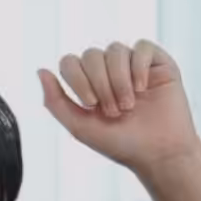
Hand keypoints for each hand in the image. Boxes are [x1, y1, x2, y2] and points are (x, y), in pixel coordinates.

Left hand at [39, 40, 200, 173]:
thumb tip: (40, 70)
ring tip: (129, 105)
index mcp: (89, 84)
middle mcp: (110, 71)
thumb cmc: (121, 144)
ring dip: (119, 79)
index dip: (77, 79)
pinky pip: (142, 47)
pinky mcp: (158, 63)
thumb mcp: (80, 127)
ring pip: (115, 49)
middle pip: (91, 54)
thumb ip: (55, 102)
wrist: (160, 154)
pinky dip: (139, 66)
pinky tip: (143, 88)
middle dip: (100, 83)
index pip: (70, 62)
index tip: (91, 104)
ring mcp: (134, 65)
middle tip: (114, 110)